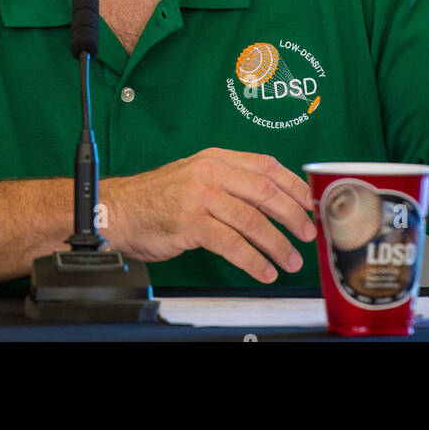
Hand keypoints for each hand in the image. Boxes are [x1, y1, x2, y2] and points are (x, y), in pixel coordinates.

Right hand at [98, 148, 316, 282]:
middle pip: (265, 192)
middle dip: (292, 215)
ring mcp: (200, 197)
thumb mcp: (196, 177)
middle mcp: (210, 173)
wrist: (119, 210)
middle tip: (307, 234)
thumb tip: (272, 200)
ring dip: (277, 244)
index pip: (266, 166)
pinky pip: (232, 244)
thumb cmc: (159, 198)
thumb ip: (230, 182)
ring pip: (253, 220)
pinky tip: (264, 270)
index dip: (293, 185)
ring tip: (290, 260)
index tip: (310, 203)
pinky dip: (253, 260)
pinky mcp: (191, 223)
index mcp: (216, 159)